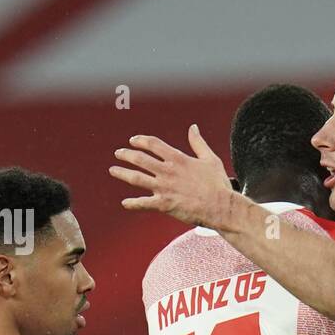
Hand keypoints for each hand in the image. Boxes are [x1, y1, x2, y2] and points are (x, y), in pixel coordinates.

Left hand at [109, 124, 232, 225]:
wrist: (221, 207)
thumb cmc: (218, 184)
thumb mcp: (210, 159)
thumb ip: (198, 143)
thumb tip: (193, 127)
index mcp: (178, 159)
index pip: (153, 144)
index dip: (141, 141)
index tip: (133, 140)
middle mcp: (167, 171)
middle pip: (140, 159)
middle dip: (126, 154)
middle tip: (118, 153)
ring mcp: (164, 187)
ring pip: (136, 178)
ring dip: (122, 173)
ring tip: (113, 170)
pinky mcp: (164, 204)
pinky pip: (143, 203)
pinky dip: (132, 204)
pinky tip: (124, 203)